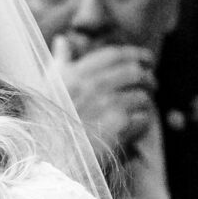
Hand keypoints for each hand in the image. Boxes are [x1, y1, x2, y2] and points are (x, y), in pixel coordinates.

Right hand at [53, 40, 157, 168]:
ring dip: (144, 103)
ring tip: (140, 110)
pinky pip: (143, 119)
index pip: (115, 54)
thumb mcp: (47, 86)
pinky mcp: (119, 125)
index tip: (147, 59)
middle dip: (148, 78)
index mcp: (77, 73)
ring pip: (142, 96)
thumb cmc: (45, 122)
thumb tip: (62, 39)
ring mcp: (108, 104)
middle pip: (135, 72)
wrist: (48, 159)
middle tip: (151, 85)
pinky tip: (135, 128)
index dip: (136, 54)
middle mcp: (94, 85)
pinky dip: (142, 124)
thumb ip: (59, 60)